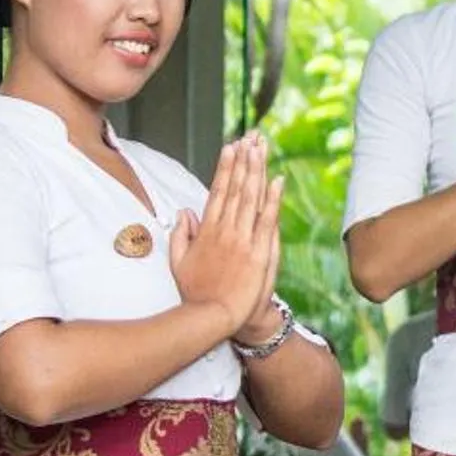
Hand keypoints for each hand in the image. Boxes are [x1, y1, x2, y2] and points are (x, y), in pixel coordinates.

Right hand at [170, 132, 283, 342]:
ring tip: (262, 148)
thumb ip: (181, 235)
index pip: (218, 191)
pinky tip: (277, 180)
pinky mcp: (259, 252)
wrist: (215, 319)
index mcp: (206, 231)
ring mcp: (244, 240)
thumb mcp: (178, 263)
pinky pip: (267, 220)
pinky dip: (273, 199)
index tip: (231, 146)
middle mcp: (225, 231)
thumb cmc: (196, 294)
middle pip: (237, 188)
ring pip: (252, 198)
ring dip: (257, 171)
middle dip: (245, 160)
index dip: (225, 167)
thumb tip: (185, 212)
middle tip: (251, 137)